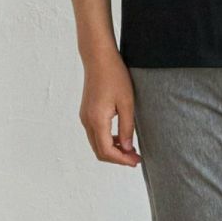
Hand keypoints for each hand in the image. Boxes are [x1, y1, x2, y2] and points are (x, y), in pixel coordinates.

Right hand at [80, 47, 140, 165]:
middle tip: (136, 159)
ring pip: (97, 144)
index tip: (136, 161)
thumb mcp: (127, 103)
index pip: (107, 151)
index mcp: (97, 120)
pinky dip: (107, 140)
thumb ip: (127, 128)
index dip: (122, 160)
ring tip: (131, 149)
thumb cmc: (115, 76)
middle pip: (100, 151)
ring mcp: (85, 117)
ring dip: (113, 150)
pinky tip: (122, 137)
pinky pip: (95, 134)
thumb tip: (127, 149)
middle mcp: (87, 121)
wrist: (98, 58)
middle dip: (118, 158)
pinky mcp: (86, 113)